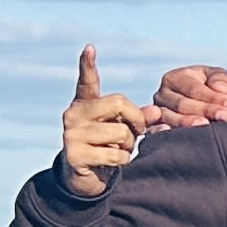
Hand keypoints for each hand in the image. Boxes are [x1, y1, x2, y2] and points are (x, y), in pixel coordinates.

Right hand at [57, 48, 152, 198]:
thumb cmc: (106, 147)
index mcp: (84, 104)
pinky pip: (115, 153)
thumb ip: (138, 118)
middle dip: (136, 120)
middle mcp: (73, 114)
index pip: (87, 81)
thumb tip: (155, 110)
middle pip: (119, 103)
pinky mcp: (74, 154)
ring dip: (129, 145)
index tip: (90, 47)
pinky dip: (122, 160)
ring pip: (121, 132)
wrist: (85, 179)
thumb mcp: (122, 130)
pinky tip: (111, 162)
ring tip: (118, 149)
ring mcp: (71, 134)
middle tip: (135, 133)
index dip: (88, 64)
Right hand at [152, 61, 226, 127]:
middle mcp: (162, 95)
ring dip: (188, 123)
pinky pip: (155, 131)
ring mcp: (158, 113)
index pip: (194, 89)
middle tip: (226, 117)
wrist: (203, 103)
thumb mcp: (216, 77)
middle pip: (183, 104)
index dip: (213, 97)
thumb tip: (222, 88)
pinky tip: (174, 135)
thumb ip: (220, 79)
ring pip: (170, 118)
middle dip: (206, 110)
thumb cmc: (210, 88)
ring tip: (206, 125)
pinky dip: (162, 133)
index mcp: (175, 78)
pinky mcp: (154, 129)